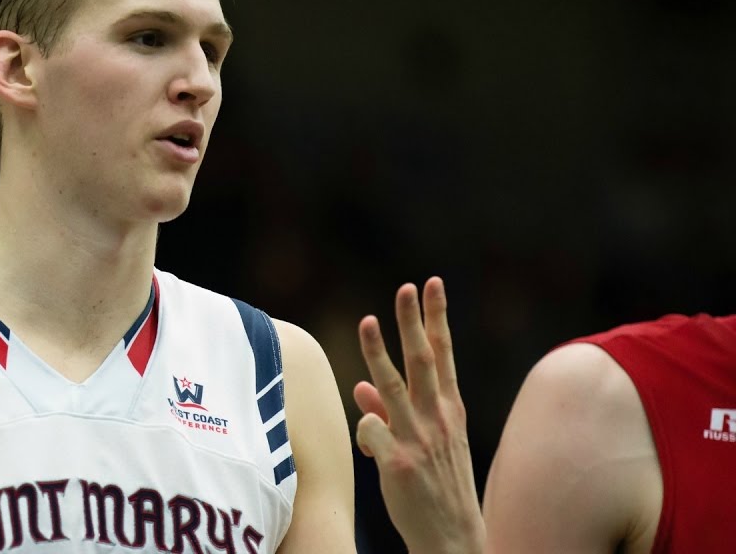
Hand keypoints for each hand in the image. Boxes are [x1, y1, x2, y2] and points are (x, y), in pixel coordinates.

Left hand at [354, 277, 484, 553]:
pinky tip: (370, 447)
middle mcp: (437, 418)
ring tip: (367, 321)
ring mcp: (418, 439)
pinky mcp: (398, 462)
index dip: (436, 317)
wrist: (451, 537)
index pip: (443, 354)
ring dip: (379, 352)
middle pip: (422, 360)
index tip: (432, 283)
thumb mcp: (426, 443)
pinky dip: (364, 430)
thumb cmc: (435, 486)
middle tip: (407, 286)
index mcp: (448, 409)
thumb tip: (362, 389)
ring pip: (392, 386)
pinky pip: (370, 430)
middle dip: (414, 321)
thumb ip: (393, 413)